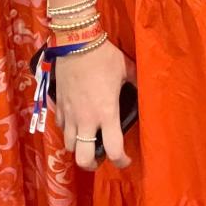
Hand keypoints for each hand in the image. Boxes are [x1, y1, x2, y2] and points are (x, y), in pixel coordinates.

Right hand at [55, 41, 135, 170]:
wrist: (76, 41)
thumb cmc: (104, 55)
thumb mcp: (125, 69)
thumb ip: (136, 82)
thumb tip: (146, 86)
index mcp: (107, 114)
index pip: (114, 150)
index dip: (122, 161)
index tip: (126, 159)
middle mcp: (87, 120)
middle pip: (83, 159)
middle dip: (92, 164)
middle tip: (100, 156)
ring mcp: (70, 114)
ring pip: (69, 146)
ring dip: (79, 147)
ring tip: (87, 139)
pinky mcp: (59, 104)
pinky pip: (61, 127)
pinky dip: (68, 130)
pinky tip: (75, 122)